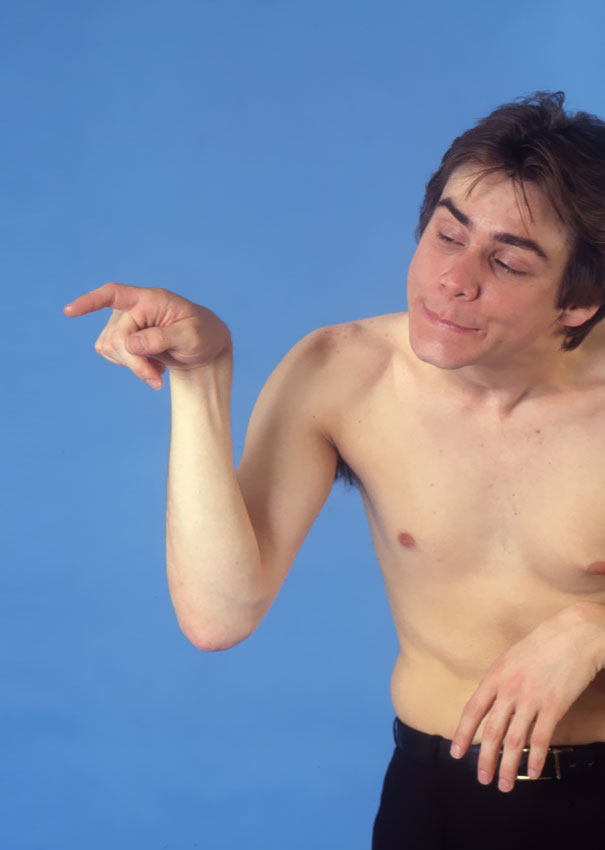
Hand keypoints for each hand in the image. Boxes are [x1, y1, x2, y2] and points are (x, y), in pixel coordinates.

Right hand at [63, 282, 231, 389]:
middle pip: (116, 338)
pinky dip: (129, 366)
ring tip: (158, 370)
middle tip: (157, 380)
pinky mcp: (120, 338)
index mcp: (151, 299)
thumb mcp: (192, 338)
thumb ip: (162, 338)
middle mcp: (133, 307)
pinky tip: (151, 367)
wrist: (204, 347)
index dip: (91, 302)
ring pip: (109, 348)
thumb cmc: (203, 336)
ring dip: (132, 365)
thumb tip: (131, 343)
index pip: (115, 294)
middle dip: (134, 363)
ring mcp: (123, 322)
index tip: (69, 311)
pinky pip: (109, 354)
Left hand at [449, 602, 604, 791]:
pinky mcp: (554, 705)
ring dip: (508, 766)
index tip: (456, 752)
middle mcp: (509, 688)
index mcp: (496, 674)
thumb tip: (492, 703)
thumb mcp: (512, 656)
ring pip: (514, 740)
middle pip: (491, 731)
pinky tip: (534, 772)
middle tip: (482, 779)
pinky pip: (541, 738)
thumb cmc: (544, 642)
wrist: (576, 632)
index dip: (463, 734)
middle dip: (485, 759)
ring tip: (504, 785)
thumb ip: (501, 680)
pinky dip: (537, 758)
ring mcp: (531, 697)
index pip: (472, 710)